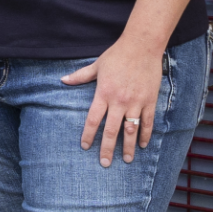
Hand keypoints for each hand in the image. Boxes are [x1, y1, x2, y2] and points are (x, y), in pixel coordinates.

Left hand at [62, 36, 163, 165]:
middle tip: (105, 163)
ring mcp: (136, 103)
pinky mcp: (149, 102)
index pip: (93, 119)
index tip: (85, 147)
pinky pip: (147, 123)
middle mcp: (119, 101)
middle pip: (112, 130)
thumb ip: (80, 76)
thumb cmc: (116, 56)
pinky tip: (142, 145)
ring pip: (131, 131)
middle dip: (107, 148)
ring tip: (126, 160)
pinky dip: (145, 135)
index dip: (89, 134)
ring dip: (128, 147)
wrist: (141, 47)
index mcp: (103, 93)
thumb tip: (63, 80)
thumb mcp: (96, 66)